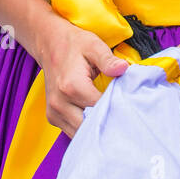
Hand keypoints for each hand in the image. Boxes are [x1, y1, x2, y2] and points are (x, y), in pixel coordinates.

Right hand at [37, 18, 128, 137]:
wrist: (49, 45)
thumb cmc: (74, 45)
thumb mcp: (94, 46)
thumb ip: (108, 60)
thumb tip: (124, 69)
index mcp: (71, 86)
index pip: (100, 109)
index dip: (117, 109)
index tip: (130, 106)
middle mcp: (59, 103)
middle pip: (90, 127)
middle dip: (108, 123)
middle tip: (124, 117)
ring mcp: (54, 112)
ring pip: (81, 134)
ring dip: (96, 129)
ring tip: (111, 118)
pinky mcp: (52, 117)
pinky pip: (73, 131)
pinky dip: (86, 128)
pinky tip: (97, 119)